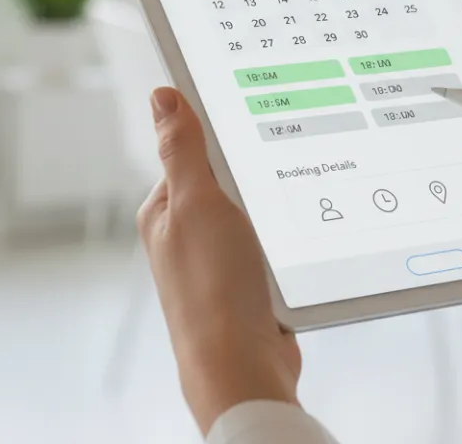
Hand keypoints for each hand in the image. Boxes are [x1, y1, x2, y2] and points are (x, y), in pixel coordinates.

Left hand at [138, 87, 300, 433]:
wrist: (241, 365)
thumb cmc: (213, 288)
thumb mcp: (198, 202)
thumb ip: (183, 149)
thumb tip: (162, 96)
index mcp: (164, 209)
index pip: (194, 150)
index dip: (225, 133)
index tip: (257, 120)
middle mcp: (187, 233)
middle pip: (231, 179)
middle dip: (258, 175)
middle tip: (280, 172)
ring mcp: (218, 260)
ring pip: (258, 213)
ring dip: (277, 212)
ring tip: (289, 215)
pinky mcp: (247, 283)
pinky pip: (274, 245)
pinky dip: (288, 242)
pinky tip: (299, 244)